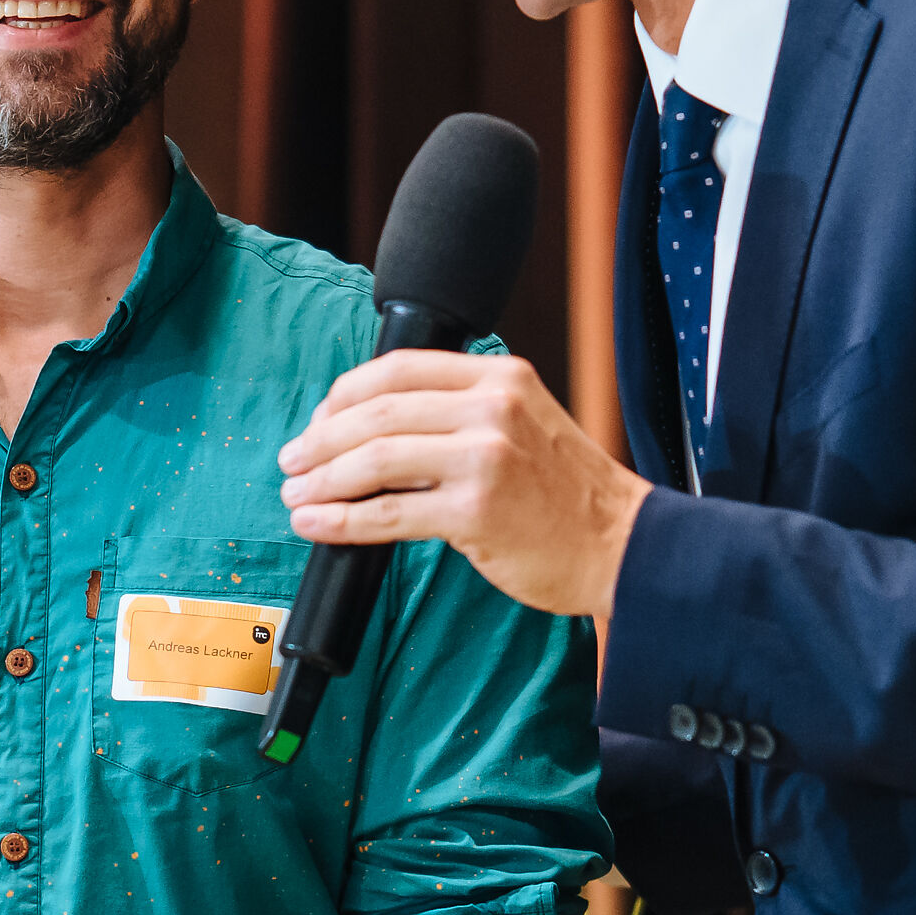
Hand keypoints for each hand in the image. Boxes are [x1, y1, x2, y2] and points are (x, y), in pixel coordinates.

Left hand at [278, 348, 651, 622]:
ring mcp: (484, 458)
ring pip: (374, 460)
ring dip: (322, 481)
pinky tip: (318, 525)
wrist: (622, 546)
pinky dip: (341, 521)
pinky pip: (387, 513)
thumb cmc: (568, 495)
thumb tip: (376, 426)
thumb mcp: (525, 424)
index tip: (319, 419)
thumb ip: (465, 412)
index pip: (399, 368)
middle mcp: (491, 408)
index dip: (344, 393)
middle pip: (377, 412)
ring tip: (297, 497)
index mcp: (500, 377)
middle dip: (320, 439)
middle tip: (292, 462)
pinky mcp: (475, 512)